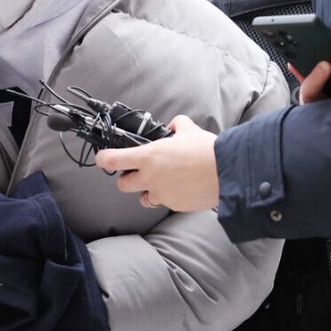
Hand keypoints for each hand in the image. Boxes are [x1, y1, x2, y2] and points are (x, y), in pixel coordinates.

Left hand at [95, 115, 218, 211]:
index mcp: (148, 157)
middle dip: (127, 179)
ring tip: (162, 182)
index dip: (103, 159)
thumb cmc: (206, 150)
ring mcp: (162, 194)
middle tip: (139, 172)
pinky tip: (182, 188)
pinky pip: (166, 203)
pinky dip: (170, 197)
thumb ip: (177, 125)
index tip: (102, 158)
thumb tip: (174, 126)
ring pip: (144, 198)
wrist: (227, 172)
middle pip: (123, 185)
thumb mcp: (189, 130)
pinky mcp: (175, 206)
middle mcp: (150, 178)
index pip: (112, 160)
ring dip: (147, 191)